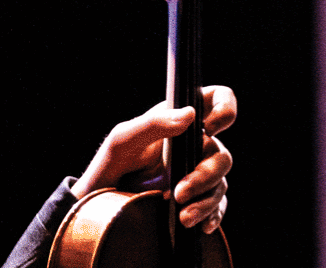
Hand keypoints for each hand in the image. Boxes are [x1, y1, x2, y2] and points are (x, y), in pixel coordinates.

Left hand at [70, 85, 235, 232]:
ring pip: (220, 181)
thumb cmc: (110, 164)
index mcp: (179, 120)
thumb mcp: (123, 140)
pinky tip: (201, 225)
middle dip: (206, 174)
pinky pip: (217, 205)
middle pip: (221, 152)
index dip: (224, 108)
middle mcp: (192, 144)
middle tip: (179, 193)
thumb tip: (189, 115)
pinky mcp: (195, 198)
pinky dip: (212, 215)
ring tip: (184, 217)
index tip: (209, 128)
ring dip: (206, 200)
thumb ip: (153, 123)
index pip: (216, 99)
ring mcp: (196, 172)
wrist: (100, 204)